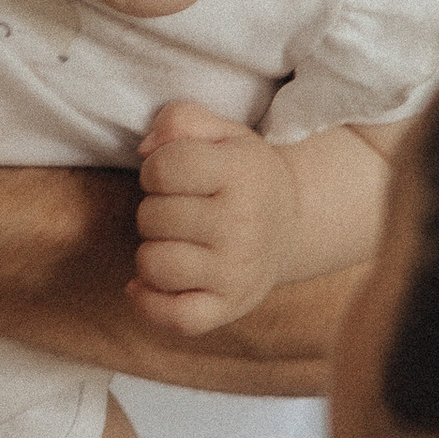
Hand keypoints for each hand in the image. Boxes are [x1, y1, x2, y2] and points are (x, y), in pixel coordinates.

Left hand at [129, 103, 297, 333]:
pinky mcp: (230, 307)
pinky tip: (150, 283)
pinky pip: (174, 317)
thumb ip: (178, 120)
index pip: (162, 168)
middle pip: (151, 217)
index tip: (173, 175)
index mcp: (241, 173)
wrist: (292, 223)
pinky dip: (149, 302)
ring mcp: (237, 271)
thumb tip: (145, 151)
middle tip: (181, 209)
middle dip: (155, 209)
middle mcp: (243, 224)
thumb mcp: (220, 131)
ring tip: (175, 241)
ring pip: (153, 264)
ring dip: (151, 250)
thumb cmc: (242, 174)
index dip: (155, 170)